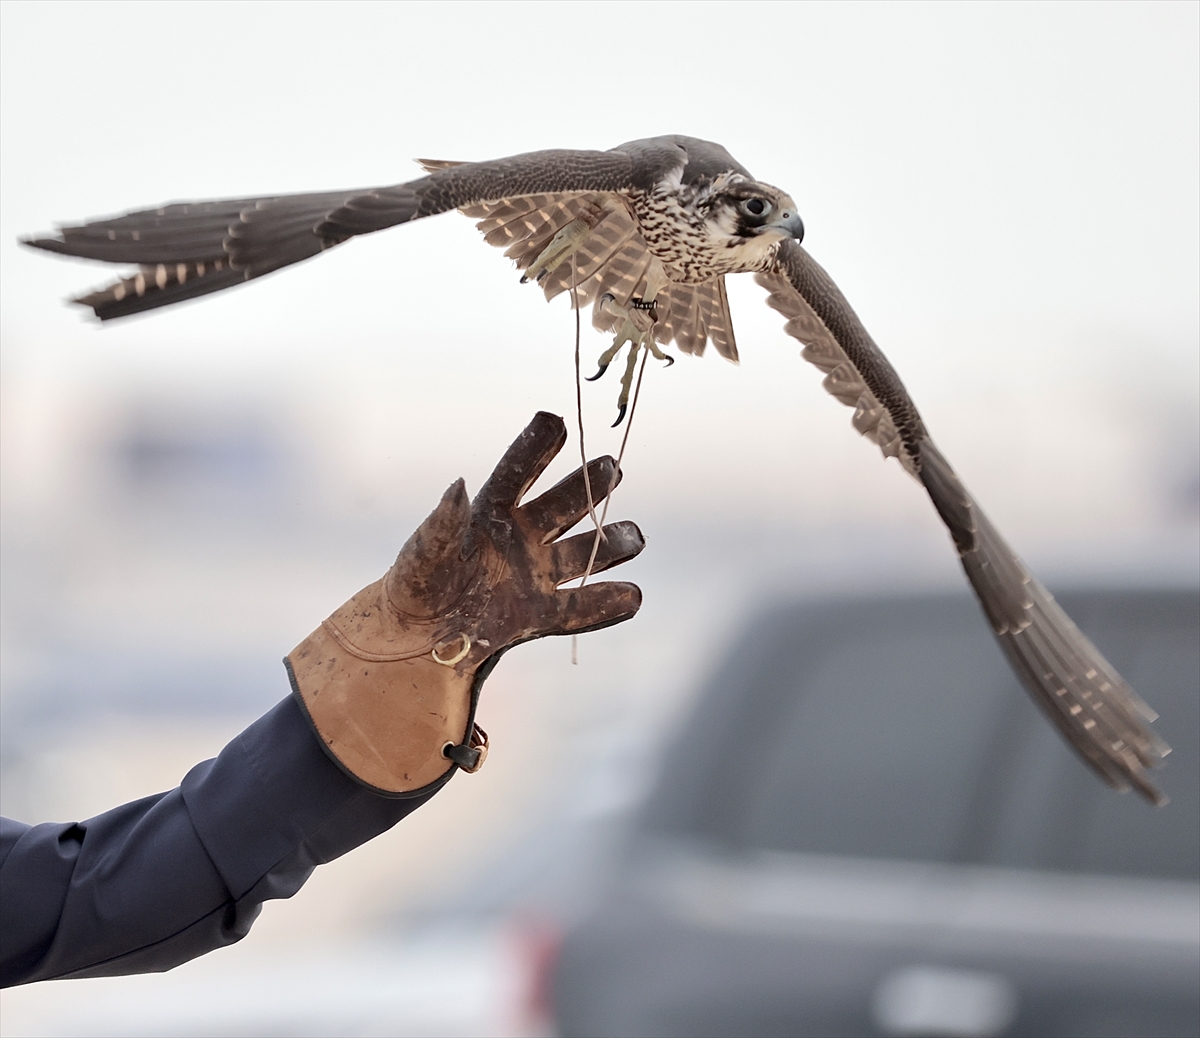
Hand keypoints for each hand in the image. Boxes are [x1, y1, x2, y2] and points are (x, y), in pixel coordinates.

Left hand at [287, 412, 644, 794]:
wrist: (415, 637)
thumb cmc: (414, 585)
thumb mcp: (422, 555)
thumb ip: (441, 525)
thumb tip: (457, 485)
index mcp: (488, 513)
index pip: (517, 473)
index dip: (536, 447)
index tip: (555, 421)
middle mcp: (519, 538)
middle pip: (561, 506)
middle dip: (588, 487)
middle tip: (611, 467)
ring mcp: (533, 574)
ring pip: (579, 553)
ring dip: (608, 544)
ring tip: (633, 537)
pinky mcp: (538, 613)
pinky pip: (576, 607)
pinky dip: (605, 603)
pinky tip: (632, 597)